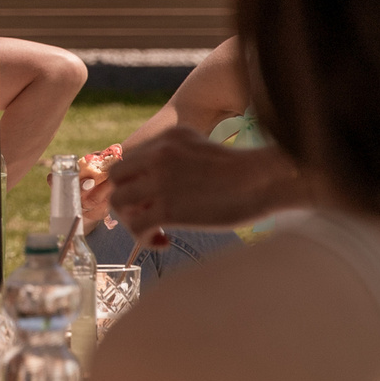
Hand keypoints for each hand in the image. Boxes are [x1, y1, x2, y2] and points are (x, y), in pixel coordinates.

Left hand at [106, 127, 300, 239]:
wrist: (264, 181)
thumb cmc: (242, 170)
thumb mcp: (200, 145)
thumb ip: (174, 154)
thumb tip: (155, 176)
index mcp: (166, 140)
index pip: (128, 160)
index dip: (132, 182)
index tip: (145, 198)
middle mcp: (157, 156)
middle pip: (115, 178)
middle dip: (125, 198)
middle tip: (144, 213)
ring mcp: (160, 182)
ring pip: (119, 202)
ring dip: (131, 220)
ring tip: (154, 229)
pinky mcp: (169, 209)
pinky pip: (137, 227)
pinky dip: (144, 239)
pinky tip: (163, 241)